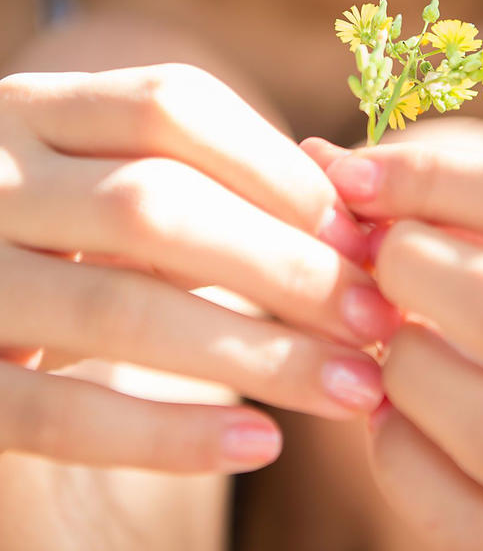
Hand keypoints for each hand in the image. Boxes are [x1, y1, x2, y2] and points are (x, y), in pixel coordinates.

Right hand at [0, 64, 400, 474]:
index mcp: (36, 110)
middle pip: (155, 205)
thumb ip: (199, 177)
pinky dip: (167, 434)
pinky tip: (258, 443)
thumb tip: (348, 208)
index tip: (364, 235)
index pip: (171, 107)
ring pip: (118, 307)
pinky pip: (58, 415)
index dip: (279, 170)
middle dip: (284, 265)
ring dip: (254, 353)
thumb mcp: (98, 173)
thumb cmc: (47, 226)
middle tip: (378, 319)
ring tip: (351, 387)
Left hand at [304, 138, 482, 550]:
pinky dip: (403, 466)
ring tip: (393, 346)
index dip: (424, 179)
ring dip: (407, 375)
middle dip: (409, 275)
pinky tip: (395, 418)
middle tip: (377, 269)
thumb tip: (325, 163)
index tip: (352, 181)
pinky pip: (475, 530)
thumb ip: (466, 190)